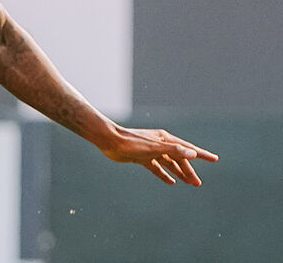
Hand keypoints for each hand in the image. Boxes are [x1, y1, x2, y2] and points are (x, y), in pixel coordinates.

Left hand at [98, 125, 217, 185]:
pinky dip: (164, 174)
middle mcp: (159, 144)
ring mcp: (150, 150)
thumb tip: (192, 154)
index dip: (201, 154)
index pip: (187, 148)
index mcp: (165, 139)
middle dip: (188, 170)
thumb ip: (173, 150)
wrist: (108, 140)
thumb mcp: (154, 148)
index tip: (215, 159)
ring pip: (169, 164)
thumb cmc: (131, 142)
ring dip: (178, 173)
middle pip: (178, 159)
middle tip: (197, 184)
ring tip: (189, 183)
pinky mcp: (141, 157)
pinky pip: (156, 167)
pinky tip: (171, 182)